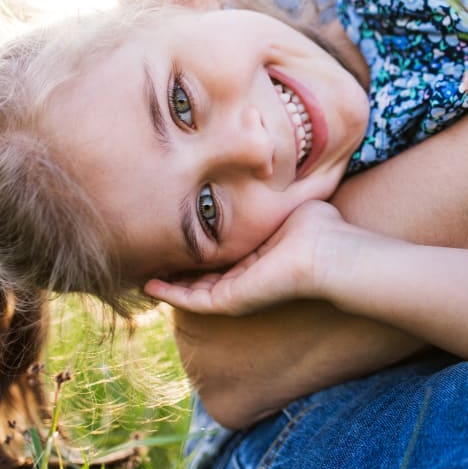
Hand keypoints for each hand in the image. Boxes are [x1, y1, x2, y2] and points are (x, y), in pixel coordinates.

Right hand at [145, 201, 351, 315]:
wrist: (328, 251)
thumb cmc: (319, 228)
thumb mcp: (288, 205)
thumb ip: (273, 194)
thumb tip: (267, 167)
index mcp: (258, 259)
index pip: (220, 258)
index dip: (196, 245)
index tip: (172, 229)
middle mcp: (246, 279)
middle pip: (201, 277)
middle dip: (174, 267)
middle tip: (147, 252)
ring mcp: (238, 293)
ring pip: (191, 292)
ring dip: (166, 283)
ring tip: (139, 269)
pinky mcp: (232, 301)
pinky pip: (192, 301)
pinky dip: (170, 294)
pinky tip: (149, 284)